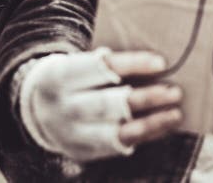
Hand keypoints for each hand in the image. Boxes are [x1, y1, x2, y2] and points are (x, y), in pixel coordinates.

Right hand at [18, 48, 182, 161]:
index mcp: (60, 76)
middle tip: (174, 91)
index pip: (99, 68)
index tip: (161, 63)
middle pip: (107, 104)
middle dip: (144, 99)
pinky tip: (164, 125)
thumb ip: (106, 62)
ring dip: (150, 123)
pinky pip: (119, 145)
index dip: (131, 65)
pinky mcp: (83, 152)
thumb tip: (155, 61)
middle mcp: (63, 107)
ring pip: (114, 132)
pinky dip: (145, 135)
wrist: (37, 109)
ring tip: (176, 113)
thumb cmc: (72, 78)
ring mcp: (71, 134)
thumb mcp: (77, 63)